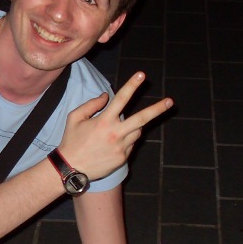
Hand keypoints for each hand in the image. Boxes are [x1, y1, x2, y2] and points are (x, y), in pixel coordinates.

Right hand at [56, 71, 172, 180]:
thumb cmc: (71, 141)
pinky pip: (131, 144)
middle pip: (142, 118)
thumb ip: (91, 104)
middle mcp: (116, 134)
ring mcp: (121, 147)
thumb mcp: (75, 118)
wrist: (72, 168)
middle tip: (170, 102)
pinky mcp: (123, 158)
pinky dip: (126, 140)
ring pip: (137, 131)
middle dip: (158, 109)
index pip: (121, 99)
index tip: (142, 75)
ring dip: (133, 126)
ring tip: (116, 131)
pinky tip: (110, 145)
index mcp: (104, 121)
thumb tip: (107, 96)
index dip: (132, 85)